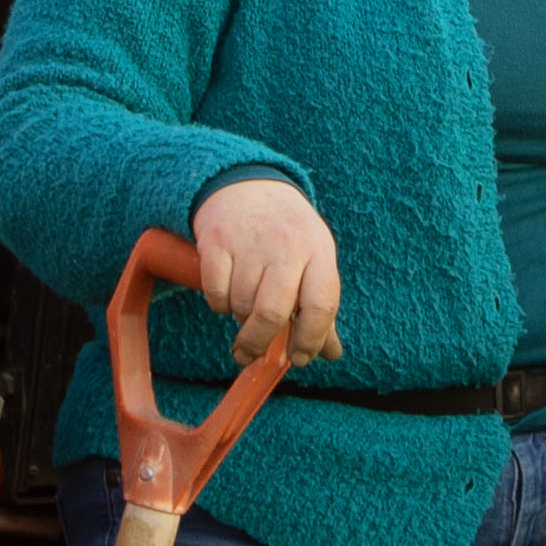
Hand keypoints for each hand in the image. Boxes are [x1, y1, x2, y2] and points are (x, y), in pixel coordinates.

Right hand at [192, 178, 345, 365]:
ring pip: (241, 304)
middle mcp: (287, 245)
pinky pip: (215, 291)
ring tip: (244, 303)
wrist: (248, 186)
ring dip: (239, 316)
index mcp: (319, 251)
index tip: (299, 359)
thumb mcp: (313, 260)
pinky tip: (226, 290)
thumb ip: (320, 308)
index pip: (321, 305)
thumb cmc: (287, 235)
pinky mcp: (216, 240)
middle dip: (260, 342)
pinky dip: (217, 303)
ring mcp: (250, 241)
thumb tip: (330, 354)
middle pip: (273, 312)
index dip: (310, 340)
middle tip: (252, 355)